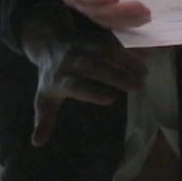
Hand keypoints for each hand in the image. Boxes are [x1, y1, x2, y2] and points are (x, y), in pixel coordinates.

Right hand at [23, 0, 149, 28]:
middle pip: (96, 11)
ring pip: (105, 18)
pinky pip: (110, 18)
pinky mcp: (97, 5)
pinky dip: (126, 20)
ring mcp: (87, 4)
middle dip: (119, 12)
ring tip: (147, 15)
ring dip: (127, 19)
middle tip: (142, 8)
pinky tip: (144, 17)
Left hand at [24, 35, 146, 146]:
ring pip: (106, 52)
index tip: (111, 99)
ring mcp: (85, 47)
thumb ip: (44, 120)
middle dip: (116, 75)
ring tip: (144, 73)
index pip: (75, 86)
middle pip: (94, 66)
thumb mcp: (44, 99)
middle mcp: (73, 61)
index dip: (92, 91)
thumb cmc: (51, 77)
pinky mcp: (95, 38)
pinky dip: (128, 50)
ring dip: (126, 61)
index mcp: (61, 79)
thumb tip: (37, 143)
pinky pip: (113, 42)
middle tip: (137, 86)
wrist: (49, 43)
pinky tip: (144, 58)